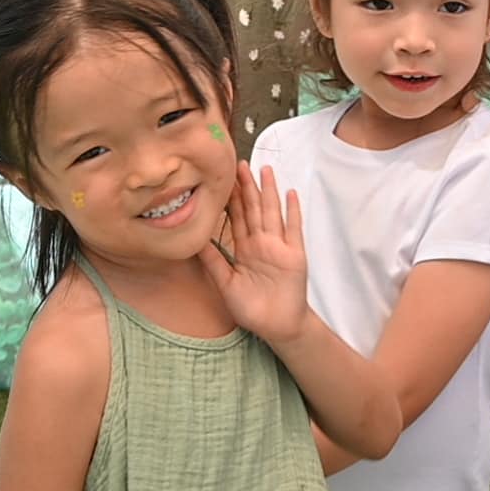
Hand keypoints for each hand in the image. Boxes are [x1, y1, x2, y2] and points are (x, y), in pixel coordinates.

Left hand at [200, 163, 310, 344]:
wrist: (277, 326)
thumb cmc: (252, 308)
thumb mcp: (225, 283)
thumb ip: (213, 261)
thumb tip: (194, 239)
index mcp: (244, 249)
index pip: (236, 218)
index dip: (230, 198)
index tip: (222, 178)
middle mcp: (262, 244)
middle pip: (253, 209)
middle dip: (247, 187)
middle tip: (239, 164)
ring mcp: (279, 247)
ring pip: (271, 213)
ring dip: (269, 191)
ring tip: (264, 170)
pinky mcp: (294, 255)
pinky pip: (293, 229)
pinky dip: (292, 211)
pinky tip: (291, 194)